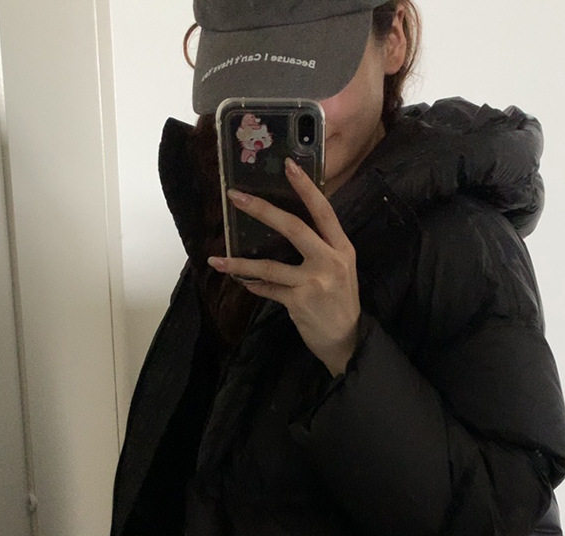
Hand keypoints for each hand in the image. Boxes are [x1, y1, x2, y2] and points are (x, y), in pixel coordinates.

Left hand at [208, 159, 359, 376]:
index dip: (305, 188)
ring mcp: (313, 283)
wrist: (347, 340)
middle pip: (293, 228)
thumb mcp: (341, 269)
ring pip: (269, 266)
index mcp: (342, 248)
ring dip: (240, 262)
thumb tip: (287, 224)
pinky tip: (244, 282)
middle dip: (262, 210)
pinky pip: (268, 289)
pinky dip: (254, 285)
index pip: (323, 211)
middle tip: (236, 197)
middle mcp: (329, 261)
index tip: (288, 165)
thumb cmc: (341, 301)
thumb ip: (321, 247)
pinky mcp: (298, 302)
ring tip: (217, 259)